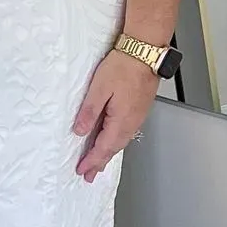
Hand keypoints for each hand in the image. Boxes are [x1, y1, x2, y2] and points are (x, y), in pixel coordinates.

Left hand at [71, 49, 157, 181]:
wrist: (146, 52)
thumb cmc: (124, 66)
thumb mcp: (99, 88)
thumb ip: (89, 112)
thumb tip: (80, 131)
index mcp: (121, 120)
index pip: (103, 148)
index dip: (91, 161)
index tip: (82, 170)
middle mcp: (132, 122)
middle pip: (114, 149)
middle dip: (100, 163)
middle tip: (89, 175)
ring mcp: (138, 116)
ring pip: (121, 142)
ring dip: (108, 154)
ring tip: (99, 163)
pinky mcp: (140, 108)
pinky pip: (127, 132)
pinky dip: (117, 142)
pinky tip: (113, 141)